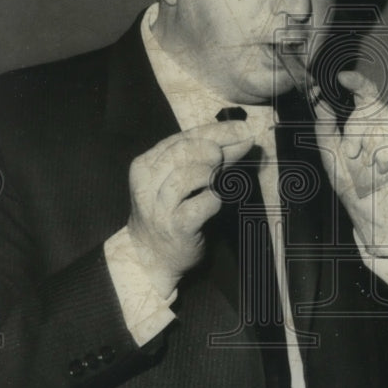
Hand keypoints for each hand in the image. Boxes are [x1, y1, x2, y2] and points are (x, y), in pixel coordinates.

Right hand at [127, 120, 253, 295]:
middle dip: (212, 148)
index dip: (216, 131)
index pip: (182, 137)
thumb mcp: (183, 180)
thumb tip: (243, 135)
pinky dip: (214, 199)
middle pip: (182, 151)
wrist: (149, 258)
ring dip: (210, 174)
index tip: (242, 129)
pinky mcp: (176, 228)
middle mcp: (147, 184)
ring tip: (215, 181)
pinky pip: (202, 204)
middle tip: (225, 158)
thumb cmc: (170, 212)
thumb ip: (211, 157)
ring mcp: (159, 208)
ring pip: (188, 176)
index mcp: (145, 165)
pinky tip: (214, 201)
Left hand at [314, 71, 387, 255]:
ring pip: (387, 124)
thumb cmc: (353, 185)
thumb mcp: (330, 156)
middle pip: (373, 109)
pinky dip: (385, 157)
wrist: (369, 215)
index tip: (342, 77)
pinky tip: (384, 170)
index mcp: (370, 122)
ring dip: (369, 148)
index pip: (366, 94)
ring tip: (368, 167)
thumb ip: (325, 129)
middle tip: (351, 154)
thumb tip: (320, 103)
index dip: (357, 82)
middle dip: (355, 132)